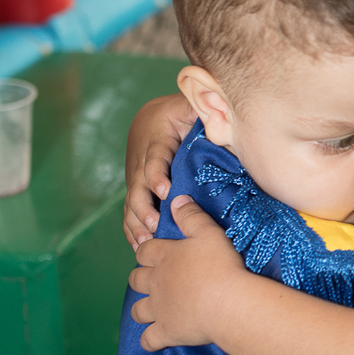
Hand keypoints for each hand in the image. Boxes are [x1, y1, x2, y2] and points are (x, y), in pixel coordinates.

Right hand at [124, 93, 194, 249]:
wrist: (149, 118)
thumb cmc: (177, 114)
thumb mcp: (188, 108)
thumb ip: (203, 113)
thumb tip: (224, 118)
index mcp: (156, 141)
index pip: (154, 159)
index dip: (156, 176)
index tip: (164, 191)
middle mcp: (141, 161)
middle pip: (137, 187)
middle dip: (144, 208)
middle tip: (156, 225)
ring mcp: (135, 177)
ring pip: (130, 202)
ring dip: (136, 223)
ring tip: (146, 243)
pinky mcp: (135, 189)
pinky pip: (129, 211)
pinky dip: (132, 229)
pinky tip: (138, 247)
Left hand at [129, 196, 244, 349]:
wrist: (228, 303)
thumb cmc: (221, 265)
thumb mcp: (209, 232)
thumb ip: (191, 215)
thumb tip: (176, 199)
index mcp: (163, 256)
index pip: (144, 251)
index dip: (148, 251)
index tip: (156, 254)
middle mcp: (155, 283)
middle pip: (136, 279)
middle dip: (141, 279)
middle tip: (155, 280)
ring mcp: (158, 309)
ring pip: (138, 310)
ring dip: (142, 309)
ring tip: (153, 309)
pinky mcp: (166, 332)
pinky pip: (148, 340)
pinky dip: (150, 340)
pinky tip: (155, 339)